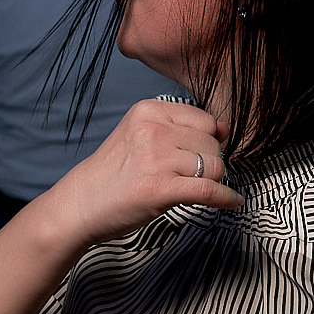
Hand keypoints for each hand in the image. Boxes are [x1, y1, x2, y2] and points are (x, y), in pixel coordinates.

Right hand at [35, 99, 241, 250]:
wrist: (81, 203)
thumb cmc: (115, 172)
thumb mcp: (142, 136)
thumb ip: (181, 128)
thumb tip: (225, 128)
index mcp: (148, 110)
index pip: (205, 120)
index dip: (209, 141)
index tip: (199, 155)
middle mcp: (152, 130)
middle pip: (213, 144)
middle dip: (210, 163)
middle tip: (189, 177)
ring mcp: (155, 159)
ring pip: (215, 167)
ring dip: (214, 182)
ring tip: (193, 188)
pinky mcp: (160, 188)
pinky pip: (209, 190)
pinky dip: (226, 198)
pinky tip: (233, 202)